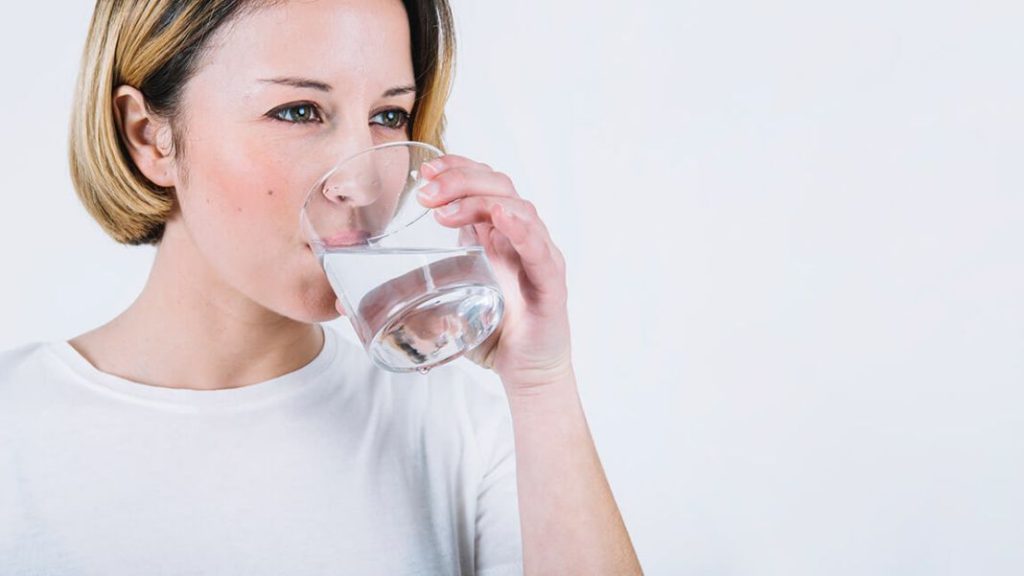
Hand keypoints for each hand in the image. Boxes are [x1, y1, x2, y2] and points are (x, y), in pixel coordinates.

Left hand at [413, 154, 573, 390]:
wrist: (526, 373)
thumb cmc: (491, 335)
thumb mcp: (440, 305)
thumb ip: (404, 298)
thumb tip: (345, 303)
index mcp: (495, 234)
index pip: (483, 182)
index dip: (457, 168)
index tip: (425, 170)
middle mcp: (519, 237)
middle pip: (499, 186)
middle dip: (460, 180)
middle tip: (426, 191)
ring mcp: (537, 256)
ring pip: (519, 207)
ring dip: (480, 200)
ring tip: (446, 209)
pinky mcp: (551, 283)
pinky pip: (540, 249)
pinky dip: (522, 229)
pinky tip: (501, 218)